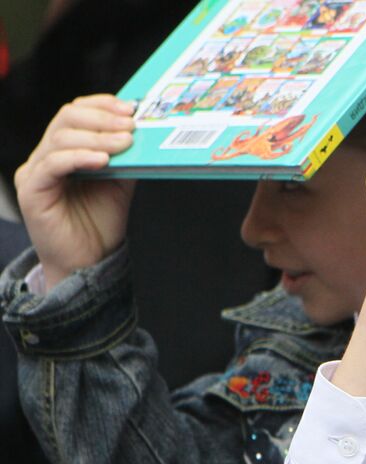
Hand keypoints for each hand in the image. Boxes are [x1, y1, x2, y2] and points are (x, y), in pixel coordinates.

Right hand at [14, 95, 137, 286]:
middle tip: (131, 125)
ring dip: (97, 137)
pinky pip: (53, 164)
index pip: (75, 112)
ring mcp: (35, 171)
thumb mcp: (119, 185)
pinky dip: (80, 157)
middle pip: (66, 118)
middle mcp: (46, 156)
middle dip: (102, 118)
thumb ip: (125, 159)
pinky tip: (103, 160)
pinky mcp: (31, 190)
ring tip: (124, 143)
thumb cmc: (99, 225)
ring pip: (60, 138)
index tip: (130, 108)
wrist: (88, 263)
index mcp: (64, 149)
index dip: (101, 105)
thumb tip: (141, 134)